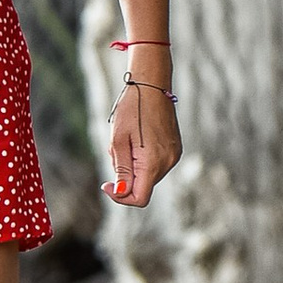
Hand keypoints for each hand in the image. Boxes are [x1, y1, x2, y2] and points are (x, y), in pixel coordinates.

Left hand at [107, 81, 181, 209]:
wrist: (151, 85)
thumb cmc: (131, 109)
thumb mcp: (118, 140)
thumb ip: (121, 169)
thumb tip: (121, 193)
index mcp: (153, 162)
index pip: (139, 198)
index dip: (121, 196)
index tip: (107, 183)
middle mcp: (168, 163)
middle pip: (142, 186)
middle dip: (124, 176)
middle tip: (115, 149)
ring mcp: (174, 156)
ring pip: (148, 175)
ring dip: (133, 166)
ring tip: (126, 140)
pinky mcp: (175, 149)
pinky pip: (156, 164)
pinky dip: (142, 159)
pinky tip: (137, 138)